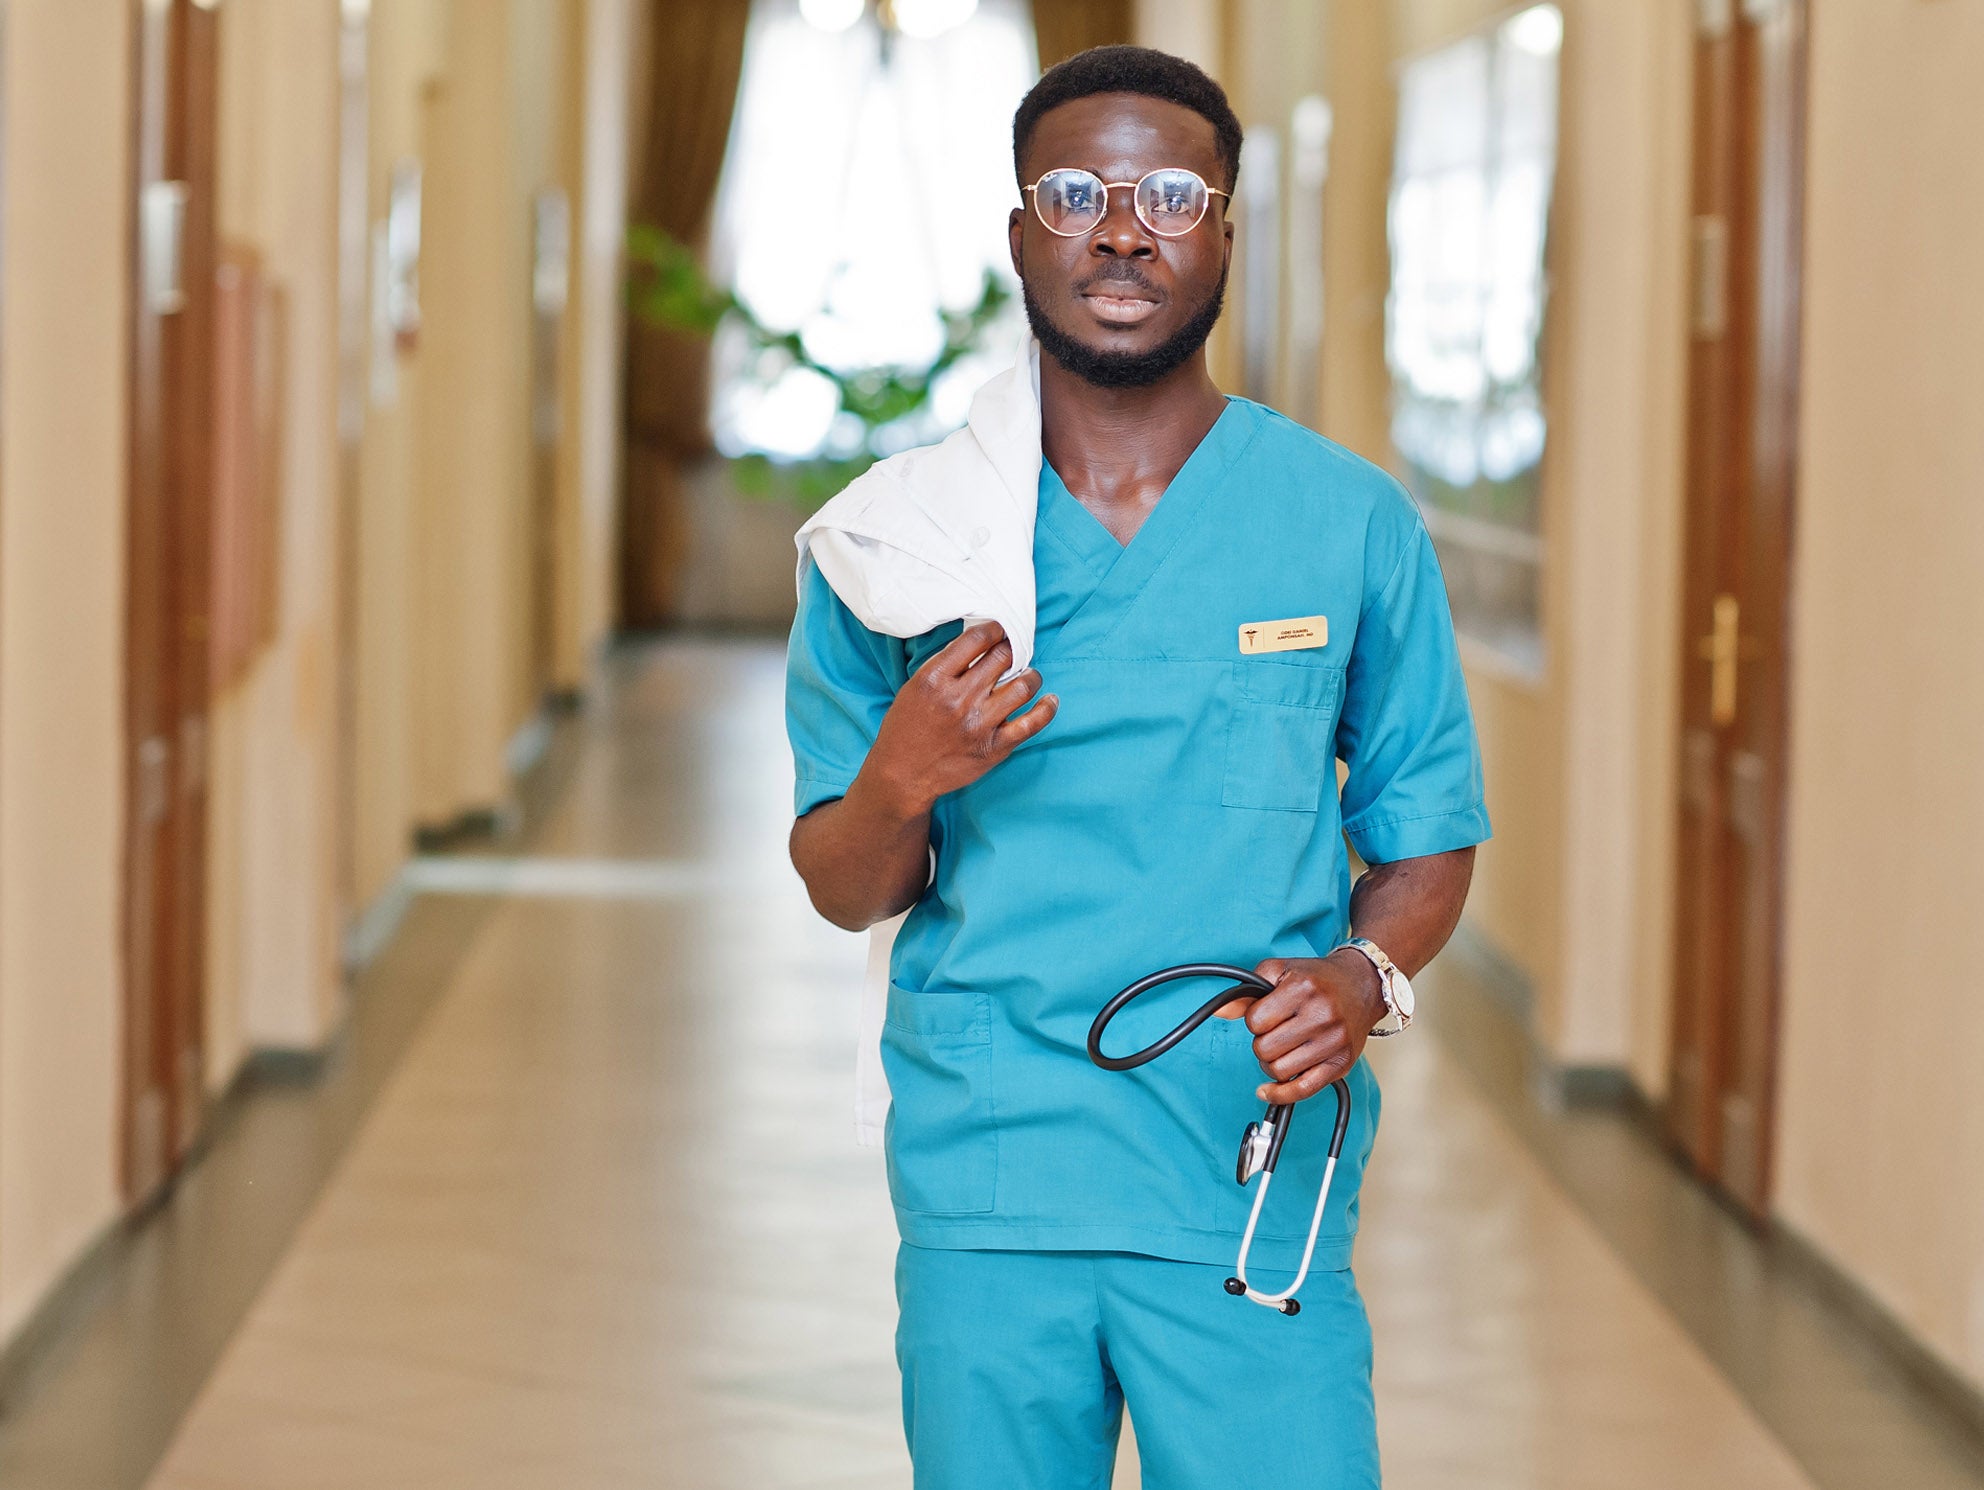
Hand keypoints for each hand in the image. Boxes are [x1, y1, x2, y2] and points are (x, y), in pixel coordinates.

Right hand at [862, 622, 1057, 815]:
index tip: (1000, 631)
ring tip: (1029, 675)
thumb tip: (981, 642)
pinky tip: (1050, 700)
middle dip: (1012, 649)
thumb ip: (946, 665)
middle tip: (1013, 652)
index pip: (976, 640)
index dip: (995, 629)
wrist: (903, 774)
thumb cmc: (907, 727)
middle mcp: (959, 700)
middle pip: (1002, 658)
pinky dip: (1046, 709)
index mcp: (935, 680)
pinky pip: (1032, 724)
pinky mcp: (994, 747)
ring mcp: (979, 724)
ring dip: (1032, 675)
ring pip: (1023, 686)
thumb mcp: (915, 687)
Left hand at [1215, 952, 1386, 1104]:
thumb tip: (1220, 1011)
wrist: (1362, 984)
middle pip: (1265, 1049)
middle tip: (1276, 1032)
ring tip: (1283, 1048)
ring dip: (1273, 1063)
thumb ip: (1247, 992)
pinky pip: (1303, 1090)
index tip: (1267, 1014)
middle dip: (1263, 1042)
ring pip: (1279, 1070)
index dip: (1255, 1019)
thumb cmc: (1318, 979)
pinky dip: (1281, 1094)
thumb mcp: (1280, 972)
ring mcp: (1333, 1041)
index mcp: (1303, 988)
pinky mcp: (1342, 1063)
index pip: (1255, 1021)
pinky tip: (1269, 1090)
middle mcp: (1321, 1015)